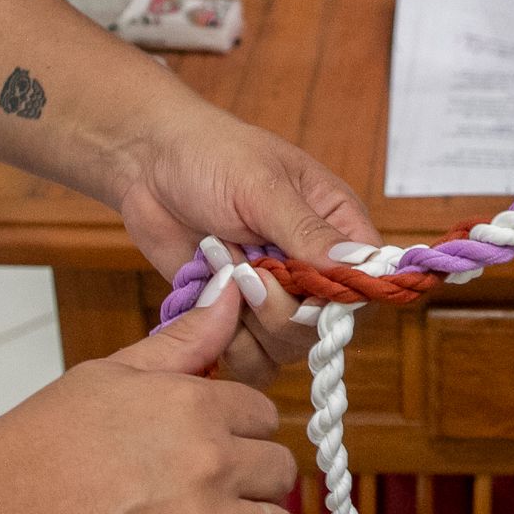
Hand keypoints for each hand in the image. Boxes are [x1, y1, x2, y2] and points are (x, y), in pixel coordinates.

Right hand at [0, 285, 296, 513]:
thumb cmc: (30, 449)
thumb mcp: (106, 376)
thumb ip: (182, 341)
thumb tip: (233, 292)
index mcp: (192, 406)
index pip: (263, 415)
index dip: (242, 431)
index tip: (220, 446)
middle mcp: (207, 465)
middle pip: (278, 472)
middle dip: (254, 480)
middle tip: (217, 492)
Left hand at [116, 106, 379, 386]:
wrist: (147, 165)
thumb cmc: (211, 155)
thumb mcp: (262, 187)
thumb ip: (307, 231)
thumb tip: (358, 264)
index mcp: (335, 226)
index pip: (366, 281)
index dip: (343, 296)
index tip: (307, 290)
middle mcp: (312, 267)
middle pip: (326, 325)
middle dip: (282, 310)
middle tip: (247, 274)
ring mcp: (274, 295)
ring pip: (287, 347)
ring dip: (248, 320)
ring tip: (221, 270)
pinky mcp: (237, 316)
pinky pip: (250, 358)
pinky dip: (225, 340)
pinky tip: (207, 295)